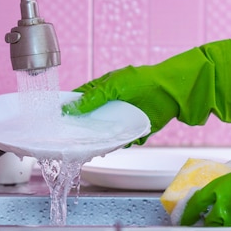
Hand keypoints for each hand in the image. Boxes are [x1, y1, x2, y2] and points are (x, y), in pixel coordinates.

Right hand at [62, 39, 230, 143]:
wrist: (173, 93)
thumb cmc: (144, 81)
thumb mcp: (114, 86)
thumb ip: (93, 98)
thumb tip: (71, 109)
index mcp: (102, 89)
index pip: (79, 100)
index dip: (68, 109)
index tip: (57, 120)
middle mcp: (110, 105)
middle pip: (89, 120)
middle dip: (81, 129)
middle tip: (69, 139)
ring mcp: (121, 118)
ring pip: (103, 133)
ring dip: (97, 139)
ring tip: (86, 147)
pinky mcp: (133, 130)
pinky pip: (119, 141)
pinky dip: (115, 145)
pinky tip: (107, 149)